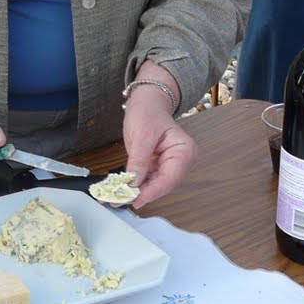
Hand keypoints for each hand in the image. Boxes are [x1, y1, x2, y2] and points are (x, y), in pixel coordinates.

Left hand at [121, 90, 196, 206]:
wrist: (147, 103)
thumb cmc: (148, 112)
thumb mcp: (141, 135)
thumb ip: (138, 161)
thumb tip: (133, 184)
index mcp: (185, 151)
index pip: (170, 178)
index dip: (151, 192)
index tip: (134, 199)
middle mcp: (182, 161)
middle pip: (164, 185)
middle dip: (143, 194)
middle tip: (121, 200)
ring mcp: (172, 166)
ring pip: (156, 186)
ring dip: (138, 193)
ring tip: (118, 197)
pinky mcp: (160, 168)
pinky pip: (150, 181)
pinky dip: (137, 186)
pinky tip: (124, 190)